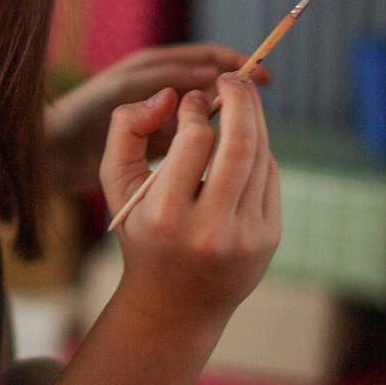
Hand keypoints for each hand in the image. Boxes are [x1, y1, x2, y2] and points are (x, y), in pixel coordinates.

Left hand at [43, 43, 269, 195]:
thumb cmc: (82, 116)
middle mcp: (160, 89)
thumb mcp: (124, 93)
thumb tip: (210, 78)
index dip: (237, 64)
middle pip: (210, 87)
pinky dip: (207, 146)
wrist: (52, 152)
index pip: (207, 58)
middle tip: (260, 113)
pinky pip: (191, 142)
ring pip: (203, 116)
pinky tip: (223, 161)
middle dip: (237, 96)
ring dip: (225, 123)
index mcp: (154, 67)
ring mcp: (159, 118)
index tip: (263, 79)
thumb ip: (163, 82)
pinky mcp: (155, 146)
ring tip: (247, 139)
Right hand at [99, 76, 279, 327]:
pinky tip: (244, 143)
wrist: (175, 305)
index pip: (196, 139)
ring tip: (241, 100)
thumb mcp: (116, 186)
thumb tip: (168, 93)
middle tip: (233, 79)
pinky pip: (269, 178)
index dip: (196, 108)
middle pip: (240, 143)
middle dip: (241, 99)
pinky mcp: (268, 239)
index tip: (191, 100)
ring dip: (254, 119)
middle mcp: (210, 229)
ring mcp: (245, 237)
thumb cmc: (143, 235)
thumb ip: (125, 130)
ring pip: (261, 157)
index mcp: (167, 215)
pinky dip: (259, 152)